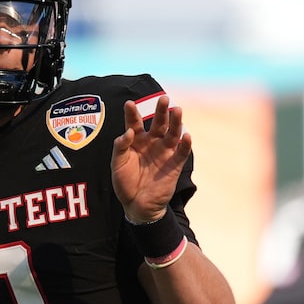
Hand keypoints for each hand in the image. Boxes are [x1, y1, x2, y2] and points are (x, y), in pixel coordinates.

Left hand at [111, 96, 191, 222]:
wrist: (136, 204)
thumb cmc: (125, 182)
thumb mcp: (117, 164)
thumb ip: (120, 147)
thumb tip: (129, 131)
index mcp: (136, 140)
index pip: (135, 122)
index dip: (132, 113)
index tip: (129, 104)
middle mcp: (152, 142)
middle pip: (158, 123)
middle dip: (161, 111)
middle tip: (164, 98)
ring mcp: (164, 152)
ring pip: (172, 133)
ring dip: (176, 122)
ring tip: (177, 110)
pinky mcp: (174, 164)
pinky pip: (182, 152)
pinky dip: (185, 144)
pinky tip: (186, 136)